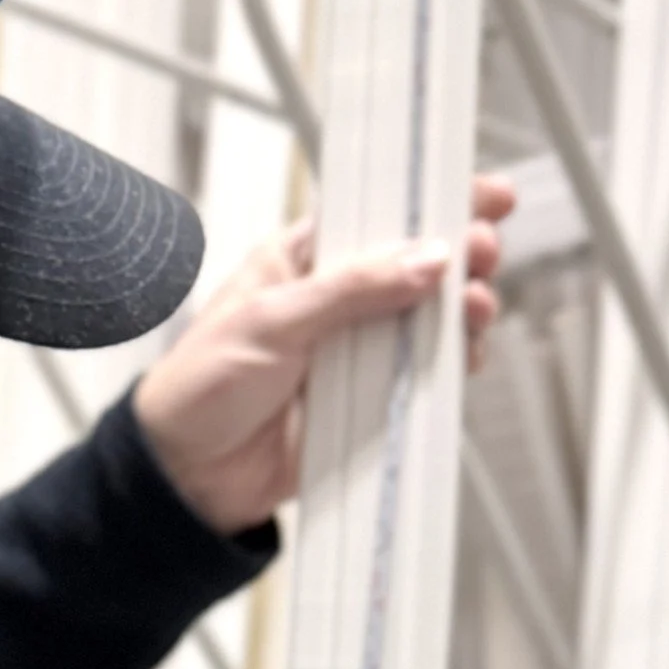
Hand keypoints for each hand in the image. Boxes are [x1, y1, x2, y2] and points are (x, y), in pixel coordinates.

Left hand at [133, 175, 515, 535]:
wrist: (186, 477)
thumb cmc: (199, 388)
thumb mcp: (271, 321)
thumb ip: (351, 290)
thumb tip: (426, 259)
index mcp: (302, 262)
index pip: (375, 214)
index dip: (428, 199)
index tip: (480, 192)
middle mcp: (335, 302)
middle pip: (417, 264)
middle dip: (459, 252)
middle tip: (482, 251)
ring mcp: (356, 351)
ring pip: (429, 319)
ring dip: (462, 308)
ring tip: (476, 305)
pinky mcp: (368, 399)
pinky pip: (423, 376)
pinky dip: (451, 364)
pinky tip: (464, 354)